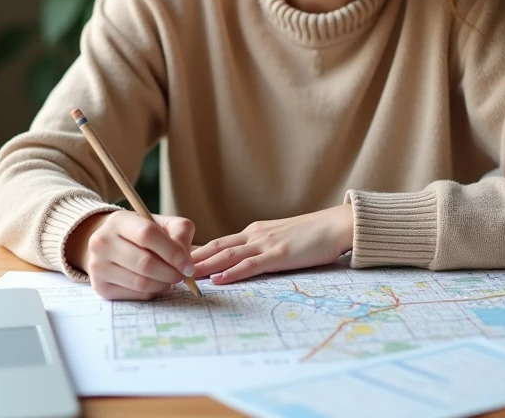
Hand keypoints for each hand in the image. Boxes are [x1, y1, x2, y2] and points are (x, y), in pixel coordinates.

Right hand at [66, 211, 195, 300]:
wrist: (109, 244)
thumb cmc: (141, 233)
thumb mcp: (161, 224)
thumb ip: (180, 233)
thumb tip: (186, 261)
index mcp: (118, 221)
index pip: (147, 235)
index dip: (172, 252)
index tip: (188, 265)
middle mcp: (102, 242)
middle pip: (145, 263)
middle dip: (171, 273)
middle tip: (183, 276)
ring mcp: (98, 266)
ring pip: (140, 283)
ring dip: (163, 284)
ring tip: (169, 279)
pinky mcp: (100, 287)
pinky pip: (135, 295)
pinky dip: (151, 292)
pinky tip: (154, 284)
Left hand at [191, 205, 353, 285]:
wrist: (337, 225)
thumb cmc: (313, 235)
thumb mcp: (282, 239)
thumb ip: (264, 248)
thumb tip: (247, 262)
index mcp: (255, 232)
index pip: (220, 243)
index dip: (197, 253)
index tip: (177, 262)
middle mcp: (255, 235)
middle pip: (216, 248)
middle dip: (191, 259)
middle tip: (168, 269)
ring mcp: (266, 244)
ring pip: (227, 256)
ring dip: (203, 266)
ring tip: (182, 276)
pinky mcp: (279, 254)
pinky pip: (250, 265)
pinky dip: (231, 272)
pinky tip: (217, 279)